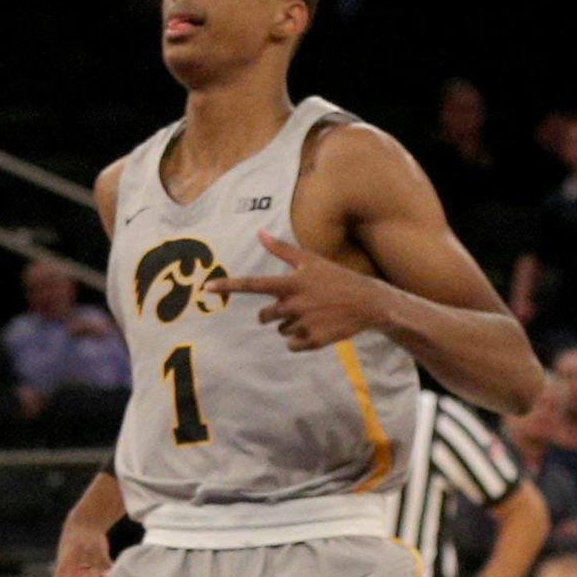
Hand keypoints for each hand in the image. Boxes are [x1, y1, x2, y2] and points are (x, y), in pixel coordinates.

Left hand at [219, 231, 391, 352]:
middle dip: (272, 313)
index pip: (253, 285)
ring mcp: (304, 324)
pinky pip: (291, 344)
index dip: (229, 286)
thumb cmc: (337, 279)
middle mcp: (294, 304)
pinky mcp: (313, 341)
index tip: (207, 288)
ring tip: (313, 314)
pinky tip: (315, 328)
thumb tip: (259, 232)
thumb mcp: (310, 261)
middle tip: (295, 306)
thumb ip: (281, 249)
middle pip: (263, 316)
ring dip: (290, 324)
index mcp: (291, 283)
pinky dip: (299, 339)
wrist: (369, 303)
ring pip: (279, 329)